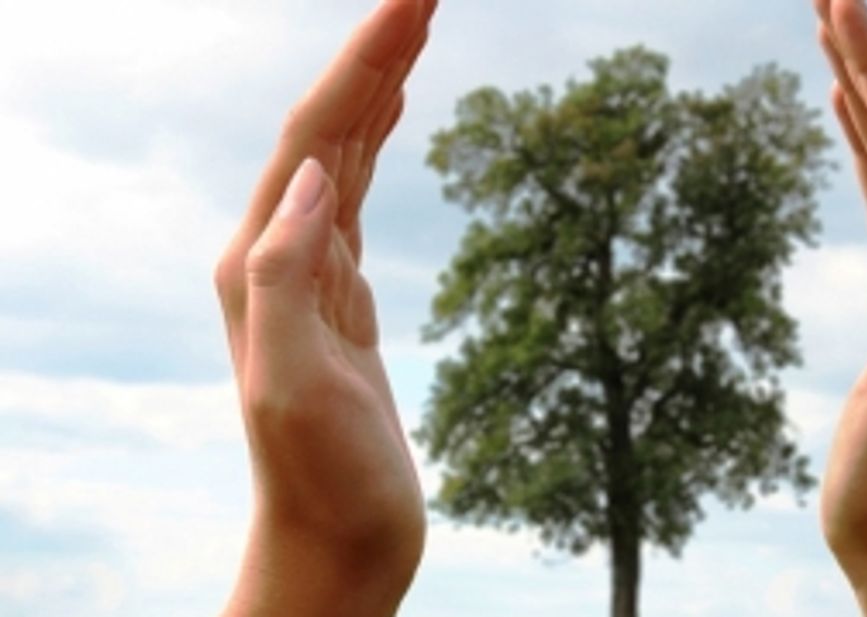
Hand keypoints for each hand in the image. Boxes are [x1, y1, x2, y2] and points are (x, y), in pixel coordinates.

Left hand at [214, 1, 436, 614]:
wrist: (336, 543)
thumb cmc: (319, 480)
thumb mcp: (293, 384)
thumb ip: (285, 276)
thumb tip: (316, 172)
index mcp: (259, 262)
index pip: (315, 137)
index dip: (364, 62)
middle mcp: (276, 255)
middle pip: (329, 128)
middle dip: (375, 54)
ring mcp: (311, 275)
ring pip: (345, 156)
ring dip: (378, 87)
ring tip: (416, 27)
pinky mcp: (343, 300)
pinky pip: (357, 197)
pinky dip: (377, 144)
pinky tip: (392, 116)